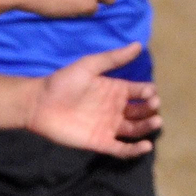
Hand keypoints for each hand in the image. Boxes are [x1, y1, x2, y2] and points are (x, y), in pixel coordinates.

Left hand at [26, 42, 161, 156]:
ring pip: (135, 129)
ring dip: (147, 127)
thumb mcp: (90, 65)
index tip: (151, 93)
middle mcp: (115, 109)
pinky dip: (135, 150)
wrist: (39, 103)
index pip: (141, 92)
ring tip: (156, 122)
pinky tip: (145, 146)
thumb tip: (139, 45)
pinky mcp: (100, 142)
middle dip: (151, 110)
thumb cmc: (63, 82)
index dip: (149, 93)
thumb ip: (114, 58)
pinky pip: (121, 149)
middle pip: (141, 112)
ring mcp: (108, 127)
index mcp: (116, 90)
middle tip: (154, 107)